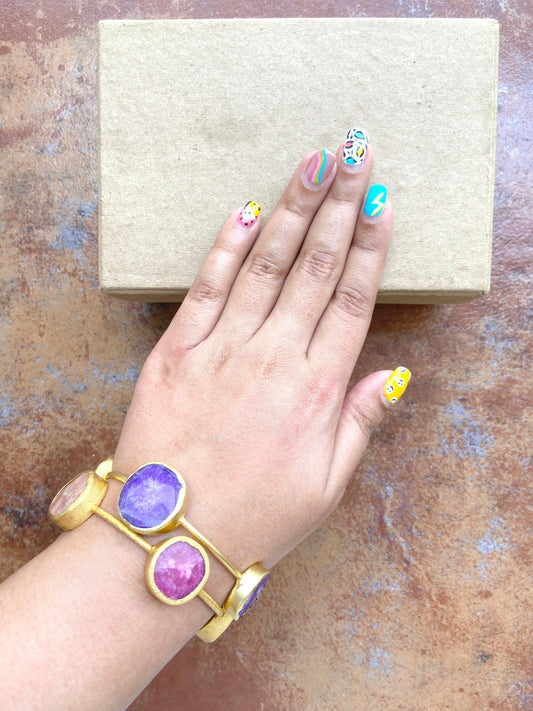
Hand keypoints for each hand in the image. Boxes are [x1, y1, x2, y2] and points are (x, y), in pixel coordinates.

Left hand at [113, 135, 396, 571]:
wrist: (169, 542)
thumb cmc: (254, 519)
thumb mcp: (326, 487)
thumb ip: (360, 425)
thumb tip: (391, 376)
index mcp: (316, 392)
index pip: (353, 301)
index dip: (371, 247)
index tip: (383, 202)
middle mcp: (273, 359)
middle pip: (314, 268)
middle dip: (340, 206)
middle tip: (356, 154)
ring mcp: (222, 350)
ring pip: (265, 265)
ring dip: (293, 209)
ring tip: (313, 163)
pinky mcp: (174, 352)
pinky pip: (205, 289)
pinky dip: (224, 247)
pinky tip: (245, 210)